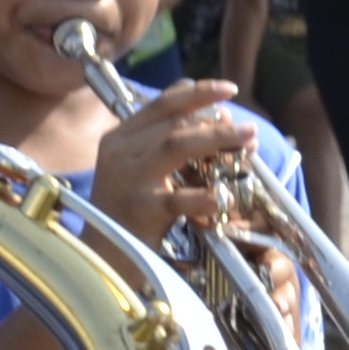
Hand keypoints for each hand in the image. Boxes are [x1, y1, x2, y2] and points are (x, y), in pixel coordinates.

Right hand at [79, 76, 250, 249]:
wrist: (100, 259)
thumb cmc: (125, 215)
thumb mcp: (137, 170)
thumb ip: (166, 142)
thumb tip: (217, 118)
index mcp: (119, 138)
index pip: (161, 104)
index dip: (197, 92)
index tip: (227, 90)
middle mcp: (120, 153)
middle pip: (173, 123)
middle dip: (215, 120)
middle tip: (248, 126)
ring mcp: (129, 180)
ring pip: (175, 146)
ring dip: (216, 140)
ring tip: (248, 142)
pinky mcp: (140, 211)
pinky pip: (177, 199)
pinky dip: (204, 197)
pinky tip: (224, 196)